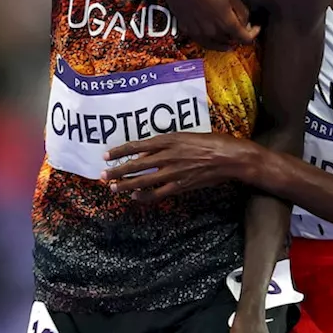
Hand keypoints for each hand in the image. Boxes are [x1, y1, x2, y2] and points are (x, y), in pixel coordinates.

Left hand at [101, 132, 253, 199]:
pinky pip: (157, 192)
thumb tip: (149, 149)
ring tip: (113, 187)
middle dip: (117, 170)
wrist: (230, 157)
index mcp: (169, 139)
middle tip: (102, 175)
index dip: (120, 150)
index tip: (106, 155)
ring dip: (126, 184)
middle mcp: (168, 155)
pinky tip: (135, 197)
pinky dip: (144, 195)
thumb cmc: (212, 142)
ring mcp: (173, 171)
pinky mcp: (180, 185)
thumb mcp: (187, 135)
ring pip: (143, 180)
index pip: (137, 145)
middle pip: (136, 164)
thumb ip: (167, 143)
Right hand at [161, 0, 259, 50]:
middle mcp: (215, 33)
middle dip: (239, 34)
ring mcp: (201, 34)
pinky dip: (212, 41)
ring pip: (219, 44)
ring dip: (226, 39)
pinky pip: (204, 42)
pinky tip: (214, 37)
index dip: (254, 33)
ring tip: (229, 33)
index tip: (256, 27)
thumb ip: (242, 11)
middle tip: (242, 25)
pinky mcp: (189, 31)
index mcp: (227, 23)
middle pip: (233, 41)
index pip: (246, 38)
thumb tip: (247, 23)